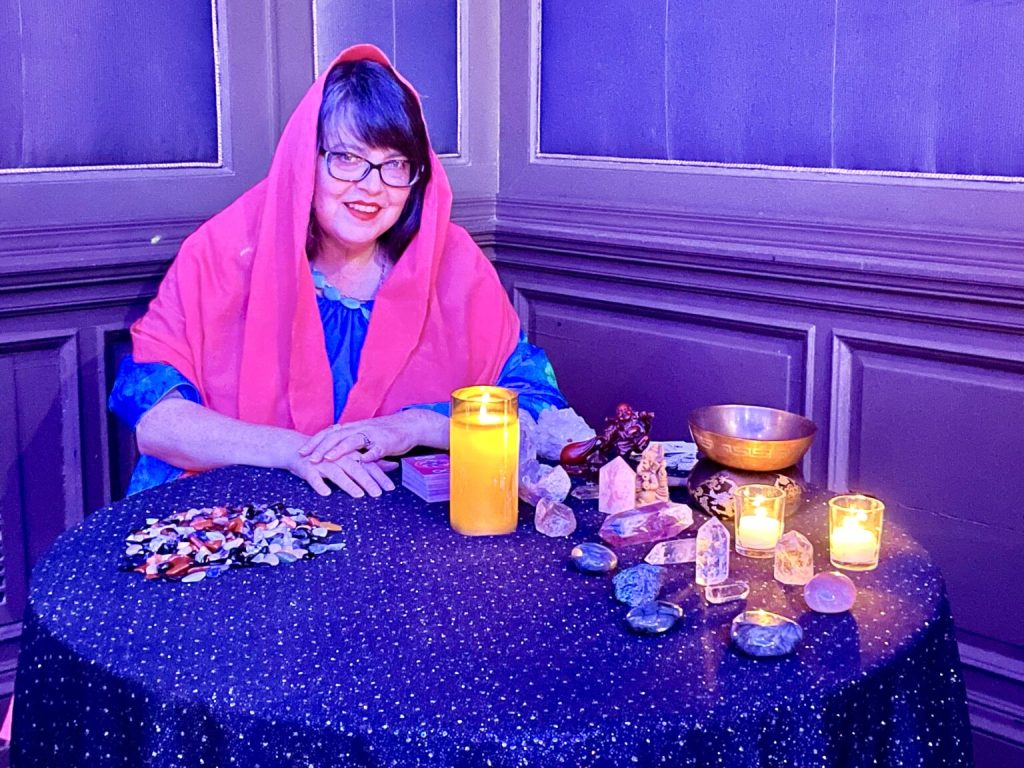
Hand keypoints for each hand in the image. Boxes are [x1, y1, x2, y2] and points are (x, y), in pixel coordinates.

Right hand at [287, 451, 396, 497]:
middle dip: (367, 481)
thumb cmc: (328, 454)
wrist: (296, 447)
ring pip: (337, 473)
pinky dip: (319, 484)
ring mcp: (322, 463)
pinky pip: (313, 477)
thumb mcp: (351, 456)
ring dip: (347, 484)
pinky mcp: (307, 468)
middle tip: (378, 494)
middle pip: (355, 469)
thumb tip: (394, 465)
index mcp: (350, 455)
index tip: (391, 488)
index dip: (379, 476)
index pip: (368, 465)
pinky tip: (326, 493)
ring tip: (358, 494)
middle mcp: (338, 458)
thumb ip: (371, 462)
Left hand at [298, 411, 445, 464]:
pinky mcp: (387, 442)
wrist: (409, 426)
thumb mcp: (363, 436)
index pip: (329, 433)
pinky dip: (370, 454)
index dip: (315, 442)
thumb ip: (348, 441)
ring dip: (339, 450)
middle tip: (308, 458)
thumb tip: (329, 451)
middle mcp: (360, 428)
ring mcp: (373, 435)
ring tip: (328, 459)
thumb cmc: (384, 433)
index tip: (302, 452)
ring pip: (353, 440)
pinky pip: (377, 448)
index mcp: (352, 427)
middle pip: (336, 436)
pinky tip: (363, 461)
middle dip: (321, 447)